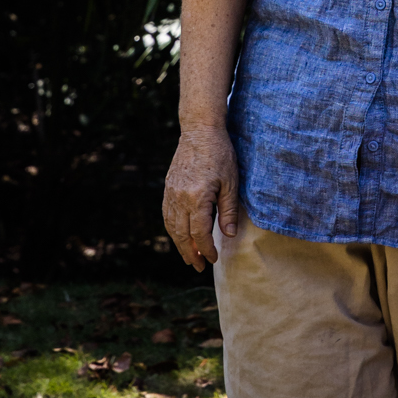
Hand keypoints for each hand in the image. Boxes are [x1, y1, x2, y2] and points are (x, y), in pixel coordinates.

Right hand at [163, 123, 238, 269]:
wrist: (200, 130)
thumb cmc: (220, 154)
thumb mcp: (231, 182)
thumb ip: (228, 211)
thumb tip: (228, 237)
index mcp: (197, 198)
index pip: (199, 234)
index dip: (207, 250)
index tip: (214, 259)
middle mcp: (180, 198)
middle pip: (182, 235)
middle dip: (190, 254)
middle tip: (199, 267)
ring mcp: (171, 193)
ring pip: (172, 227)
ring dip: (179, 245)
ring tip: (189, 256)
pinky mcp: (168, 188)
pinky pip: (167, 215)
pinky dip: (172, 230)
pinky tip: (180, 236)